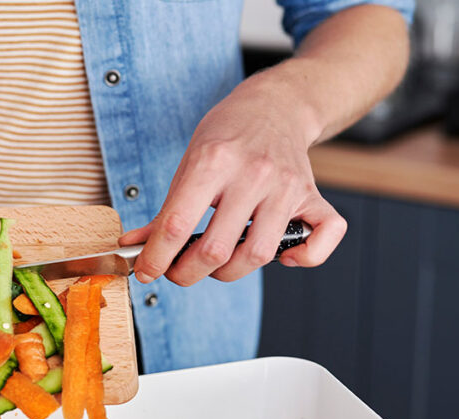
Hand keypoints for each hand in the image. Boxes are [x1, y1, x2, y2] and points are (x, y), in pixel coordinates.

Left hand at [119, 75, 346, 285]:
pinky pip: (323, 237)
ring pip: (258, 254)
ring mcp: (286, 186)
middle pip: (217, 249)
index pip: (178, 224)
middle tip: (178, 270)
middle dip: (187, 273)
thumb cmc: (228, 135)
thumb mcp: (187, 163)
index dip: (156, 258)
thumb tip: (135, 247)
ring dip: (229, 272)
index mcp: (213, 161)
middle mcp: (252, 174)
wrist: (275, 105)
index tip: (146, 271)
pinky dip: (305, 258)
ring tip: (215, 264)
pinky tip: (282, 256)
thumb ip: (164, 211)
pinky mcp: (313, 196)